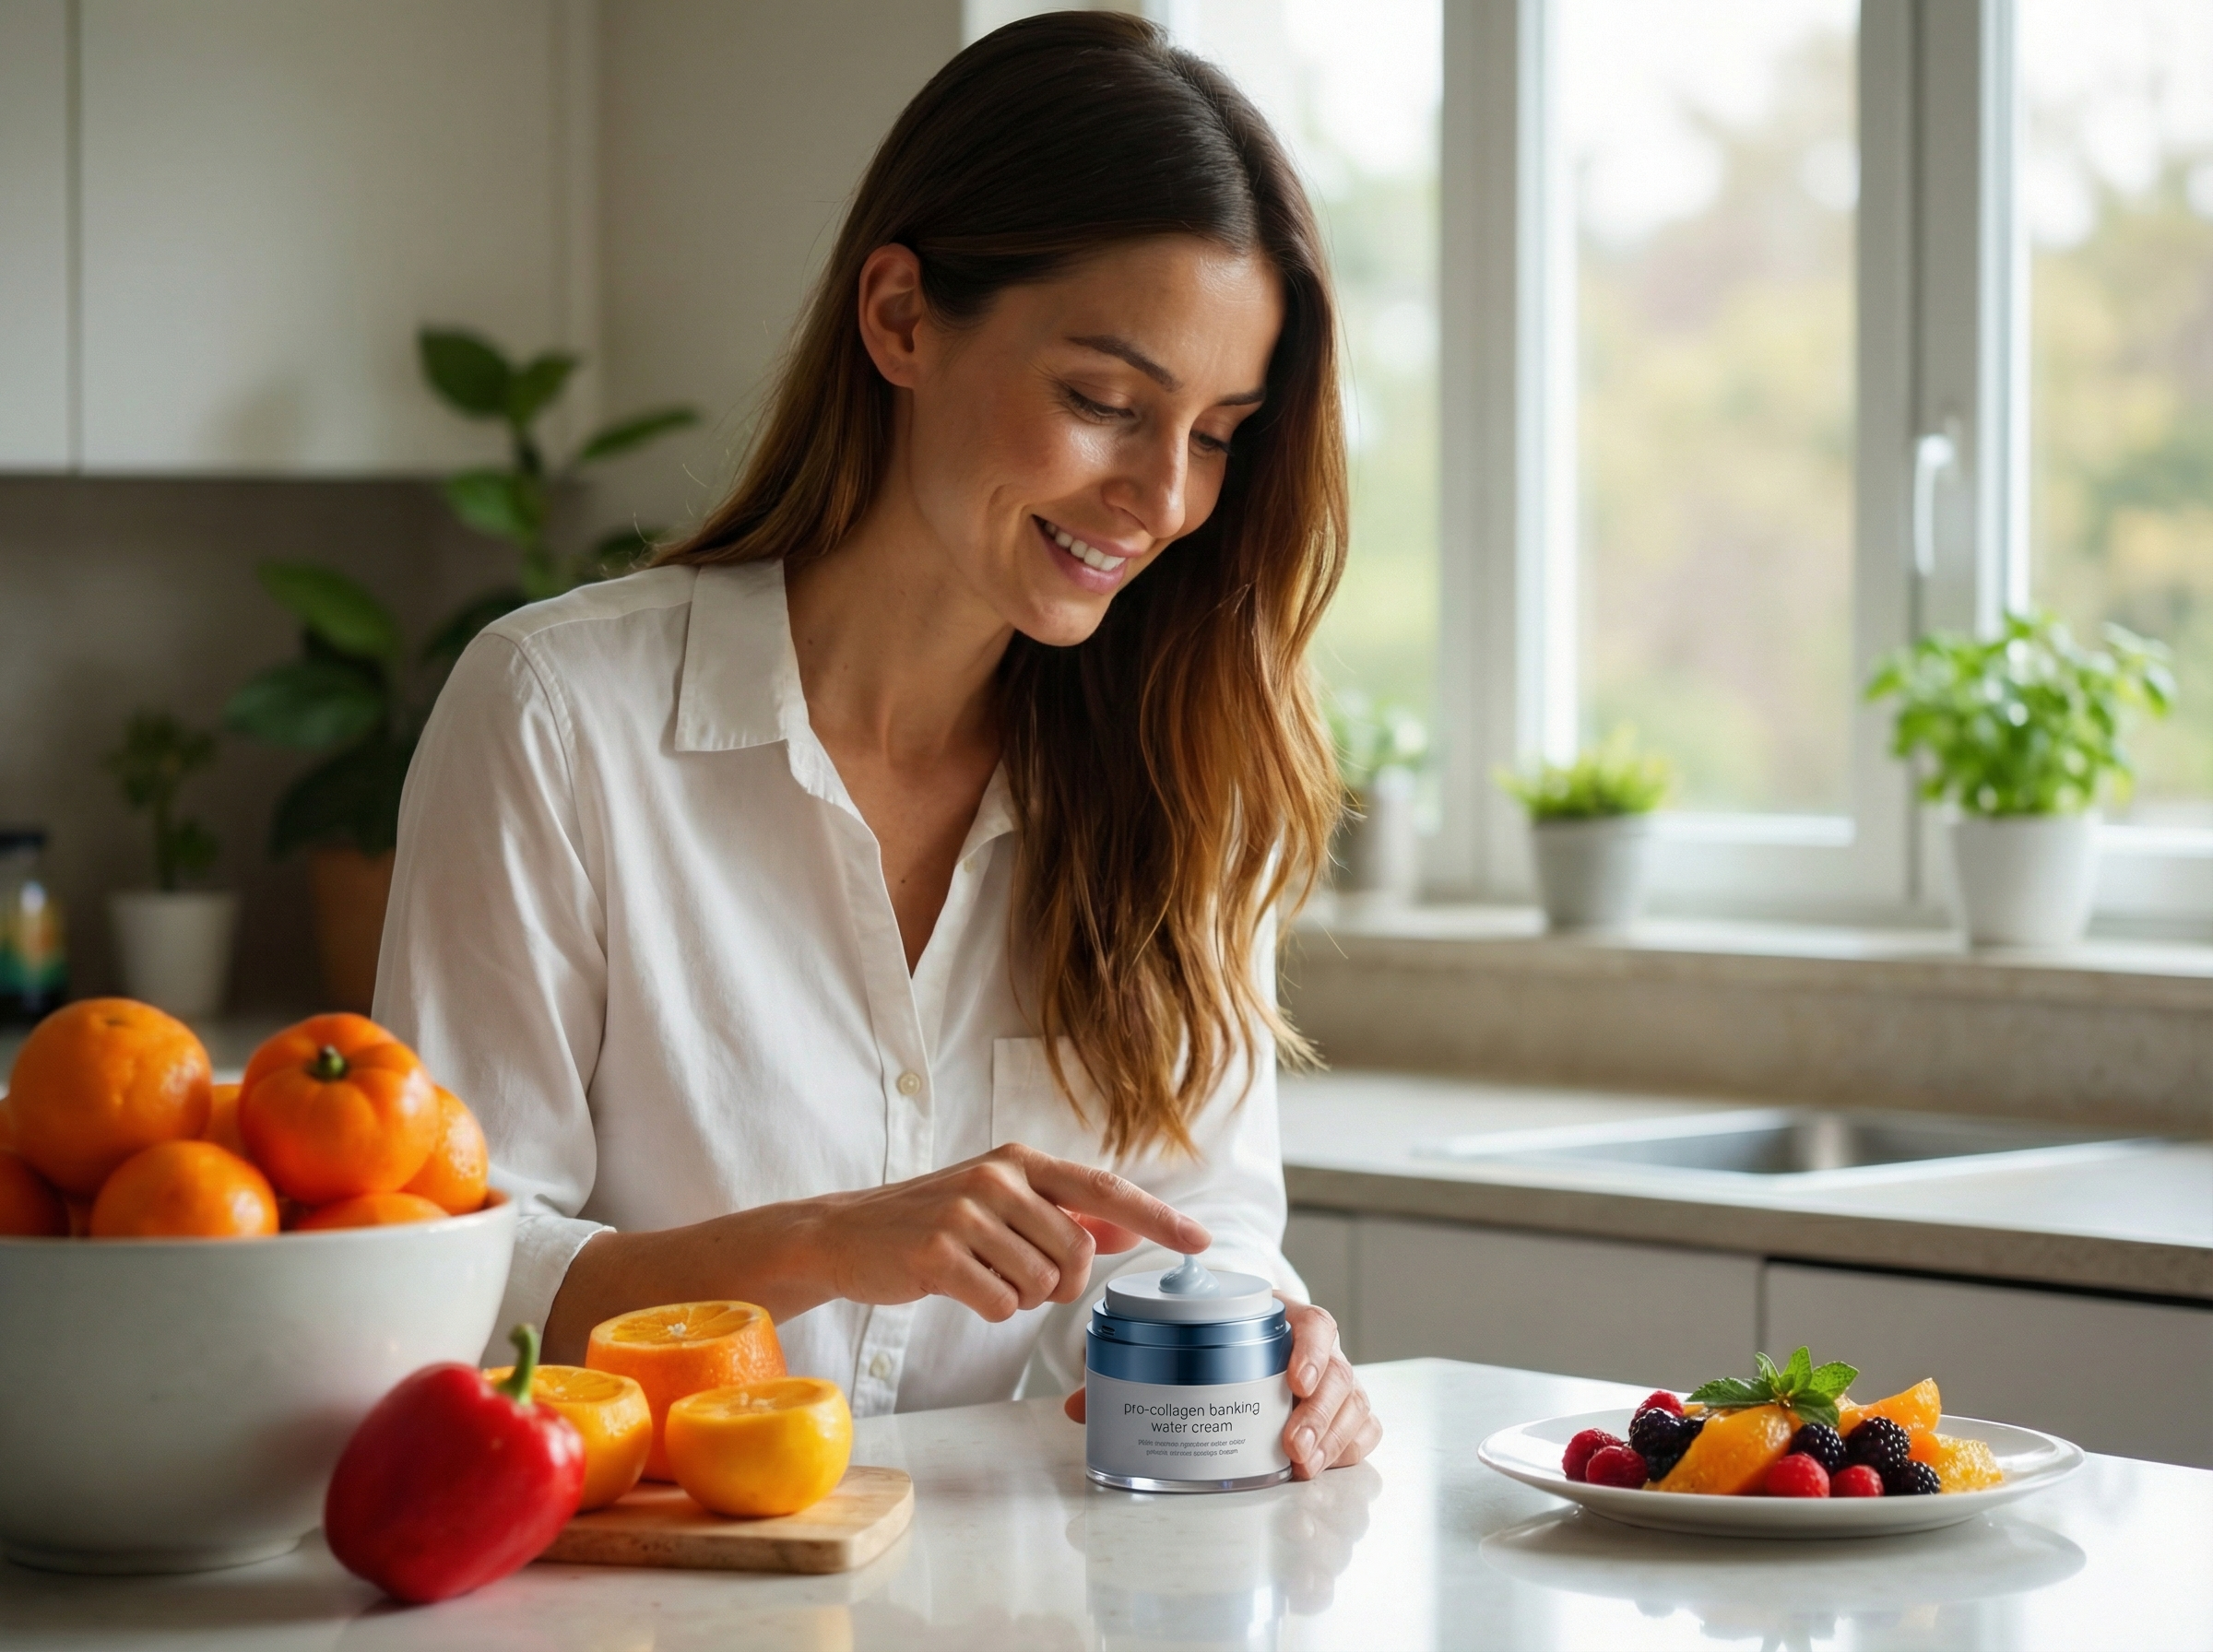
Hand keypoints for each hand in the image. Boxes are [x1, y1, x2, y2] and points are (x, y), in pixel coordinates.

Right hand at [811, 1143, 1208, 1320]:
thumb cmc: (932, 1219)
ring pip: (1040, 1283)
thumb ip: (1063, 1214)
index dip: (1157, 1217)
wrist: (848, 1233)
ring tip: (982, 1275)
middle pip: (1077, 1254)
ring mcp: (965, 1214)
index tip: (1200, 1242)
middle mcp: (998, 1179)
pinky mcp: (938, 1253)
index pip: (1105, 1188)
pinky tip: (960, 1287)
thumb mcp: (1001, 1203)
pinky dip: (990, 1308)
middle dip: (1062, 1283)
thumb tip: (1123, 1230)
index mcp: (1020, 1162)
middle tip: (1026, 1280)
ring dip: (1019, 1296)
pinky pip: (1000, 1304)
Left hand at [1059, 1297, 1382, 1482]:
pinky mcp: (1341, 1416)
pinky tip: (1325, 1469)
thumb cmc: (1214, 1341)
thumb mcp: (1184, 1344)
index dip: (1312, 1352)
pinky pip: (1362, 1431)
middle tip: (1294, 1447)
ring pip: (1354, 1407)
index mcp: (1282, 1321)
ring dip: (1333, 1439)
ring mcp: (1333, 1385)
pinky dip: (1349, 1449)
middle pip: (1341, 1376)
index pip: (1314, 1326)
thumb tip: (1079, 1407)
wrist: (1246, 1335)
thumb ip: (1135, 1369)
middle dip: (1322, 1416)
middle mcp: (1316, 1352)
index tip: (1296, 1381)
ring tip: (1303, 1467)